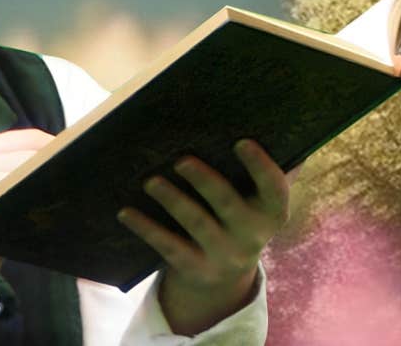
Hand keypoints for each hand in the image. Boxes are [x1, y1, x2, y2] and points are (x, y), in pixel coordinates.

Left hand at [116, 139, 296, 335]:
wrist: (225, 277)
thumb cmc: (240, 216)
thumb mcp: (258, 201)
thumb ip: (267, 170)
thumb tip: (275, 122)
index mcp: (271, 212)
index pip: (274, 188)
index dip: (261, 166)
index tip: (241, 142)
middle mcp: (251, 235)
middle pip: (228, 204)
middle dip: (206, 182)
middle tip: (181, 160)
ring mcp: (223, 255)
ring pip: (196, 224)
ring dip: (173, 201)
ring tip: (151, 181)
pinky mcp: (195, 268)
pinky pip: (169, 247)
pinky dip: (146, 229)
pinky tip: (125, 212)